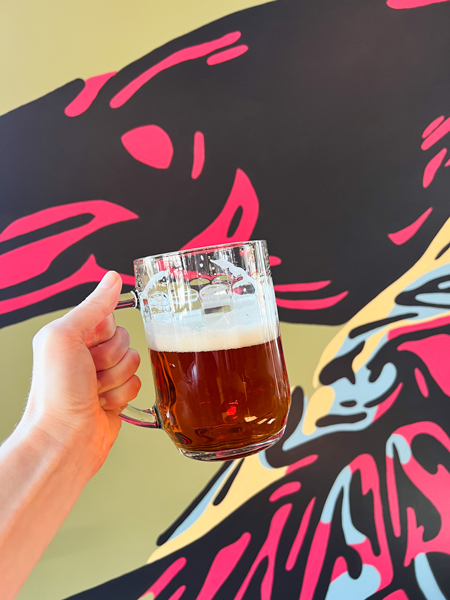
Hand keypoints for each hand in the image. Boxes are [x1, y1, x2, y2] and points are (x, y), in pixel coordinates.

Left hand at [22, 271, 140, 475]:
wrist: (64, 440)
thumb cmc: (55, 394)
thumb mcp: (66, 337)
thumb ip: (92, 307)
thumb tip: (112, 280)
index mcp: (72, 335)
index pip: (109, 317)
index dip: (104, 334)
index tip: (89, 346)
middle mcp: (86, 354)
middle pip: (125, 340)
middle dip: (111, 359)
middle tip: (89, 373)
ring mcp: (102, 376)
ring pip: (134, 362)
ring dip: (116, 379)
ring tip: (94, 391)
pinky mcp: (117, 395)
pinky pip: (138, 384)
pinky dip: (122, 395)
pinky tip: (102, 404)